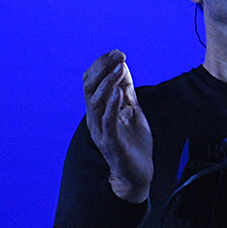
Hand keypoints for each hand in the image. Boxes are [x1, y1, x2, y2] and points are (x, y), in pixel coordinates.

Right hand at [83, 50, 152, 202]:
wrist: (137, 174)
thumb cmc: (133, 143)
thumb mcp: (132, 111)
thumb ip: (127, 91)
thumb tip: (123, 66)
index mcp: (98, 110)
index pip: (91, 82)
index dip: (101, 65)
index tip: (117, 52)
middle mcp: (94, 118)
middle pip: (89, 88)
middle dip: (102, 69)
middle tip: (118, 55)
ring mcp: (101, 131)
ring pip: (96, 103)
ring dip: (108, 84)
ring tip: (119, 69)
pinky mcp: (110, 143)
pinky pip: (107, 122)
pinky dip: (112, 105)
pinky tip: (120, 93)